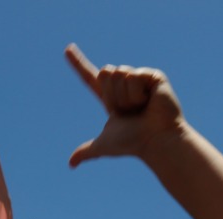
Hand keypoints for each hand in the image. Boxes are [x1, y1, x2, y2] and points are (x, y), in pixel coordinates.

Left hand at [65, 44, 184, 167]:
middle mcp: (123, 86)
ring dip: (126, 95)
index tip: (67, 49)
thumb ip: (86, 151)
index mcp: (110, 98)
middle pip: (104, 72)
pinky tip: (150, 101)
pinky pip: (133, 74)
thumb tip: (71, 164)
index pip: (89, 78)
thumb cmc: (134, 143)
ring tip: (142, 108)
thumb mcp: (103, 146)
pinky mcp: (152, 76)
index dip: (78, 63)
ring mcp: (139, 79)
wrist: (155, 141)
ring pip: (118, 73)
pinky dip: (137, 91)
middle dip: (113, 94)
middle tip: (130, 110)